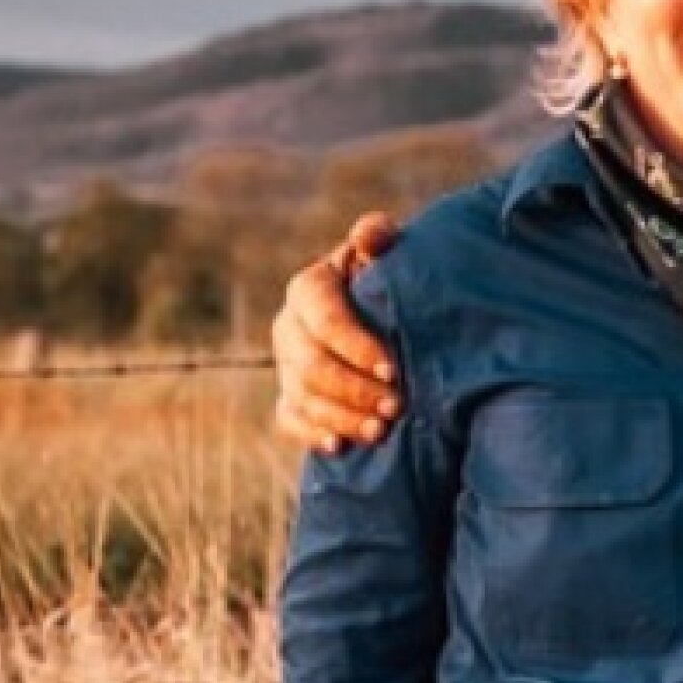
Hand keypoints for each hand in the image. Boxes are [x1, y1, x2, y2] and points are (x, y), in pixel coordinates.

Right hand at [272, 212, 403, 451]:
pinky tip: (340, 447)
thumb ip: (379, 238)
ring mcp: (286, 365)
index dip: (356, 346)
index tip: (393, 369)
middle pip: (312, 365)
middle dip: (354, 389)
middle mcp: (289, 327)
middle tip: (396, 406)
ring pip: (303, 397)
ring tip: (382, 431)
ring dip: (341, 417)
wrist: (384, 310)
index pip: (325, 320)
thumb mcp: (387, 252)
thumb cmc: (389, 277)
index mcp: (309, 289)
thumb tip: (369, 235)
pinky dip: (312, 435)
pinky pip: (290, 420)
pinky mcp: (290, 395)